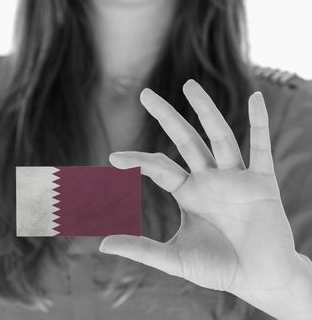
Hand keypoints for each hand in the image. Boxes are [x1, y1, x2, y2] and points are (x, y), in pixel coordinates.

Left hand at [99, 79, 311, 318]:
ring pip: (220, 136)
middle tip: (145, 93)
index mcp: (188, 193)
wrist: (260, 280)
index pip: (159, 167)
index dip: (138, 161)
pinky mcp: (262, 182)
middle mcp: (210, 179)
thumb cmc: (219, 268)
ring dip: (205, 110)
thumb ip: (141, 250)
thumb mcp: (175, 258)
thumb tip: (102, 245)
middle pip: (185, 140)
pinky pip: (262, 147)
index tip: (113, 158)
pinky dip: (260, 123)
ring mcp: (236, 178)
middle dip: (166, 116)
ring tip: (188, 85)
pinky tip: (256, 98)